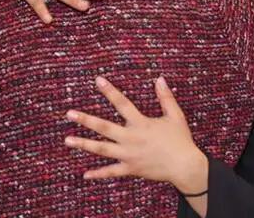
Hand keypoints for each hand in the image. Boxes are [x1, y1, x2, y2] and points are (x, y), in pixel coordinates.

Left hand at [64, 76, 207, 193]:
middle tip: (69, 113)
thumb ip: (166, 98)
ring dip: (84, 144)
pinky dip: (98, 174)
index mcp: (141, 123)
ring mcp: (129, 155)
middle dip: (86, 120)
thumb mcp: (175, 116)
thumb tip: (160, 79)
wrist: (185, 167)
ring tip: (68, 140)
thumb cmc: (181, 140)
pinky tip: (85, 174)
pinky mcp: (131, 169)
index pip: (122, 103)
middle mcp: (131, 139)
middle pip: (104, 127)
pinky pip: (111, 172)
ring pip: (102, 149)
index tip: (98, 80)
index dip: (110, 91)